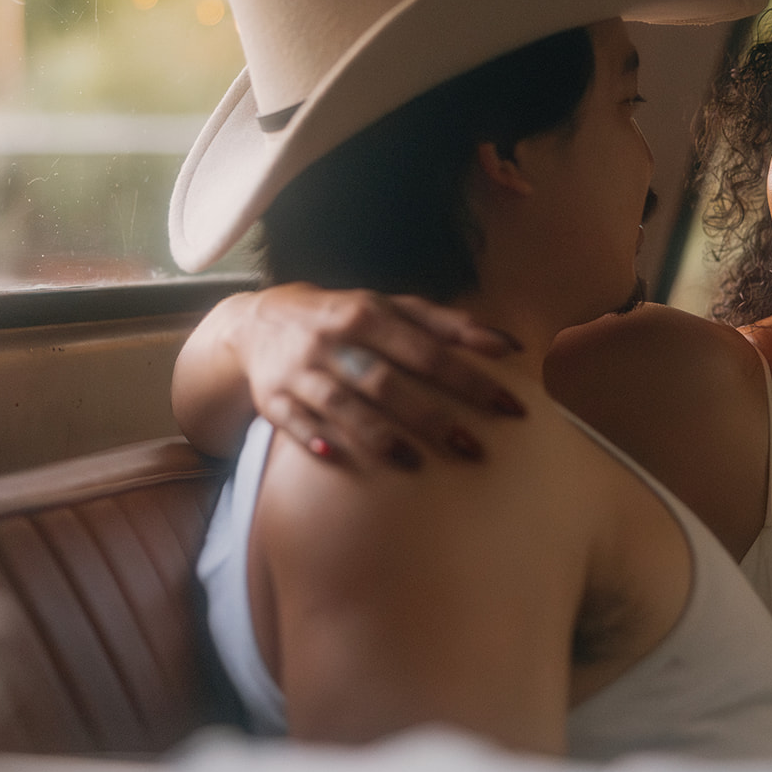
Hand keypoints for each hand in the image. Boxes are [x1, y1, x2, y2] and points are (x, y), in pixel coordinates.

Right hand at [190, 284, 525, 468]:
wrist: (260, 321)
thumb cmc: (346, 317)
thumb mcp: (391, 307)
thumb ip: (448, 324)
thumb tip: (510, 344)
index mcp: (368, 314)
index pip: (426, 351)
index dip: (469, 378)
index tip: (508, 406)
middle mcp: (333, 341)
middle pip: (387, 383)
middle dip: (432, 417)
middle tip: (474, 449)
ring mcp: (301, 372)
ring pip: (341, 406)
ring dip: (378, 436)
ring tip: (417, 464)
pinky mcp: (274, 399)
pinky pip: (294, 423)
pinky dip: (315, 439)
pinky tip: (337, 458)